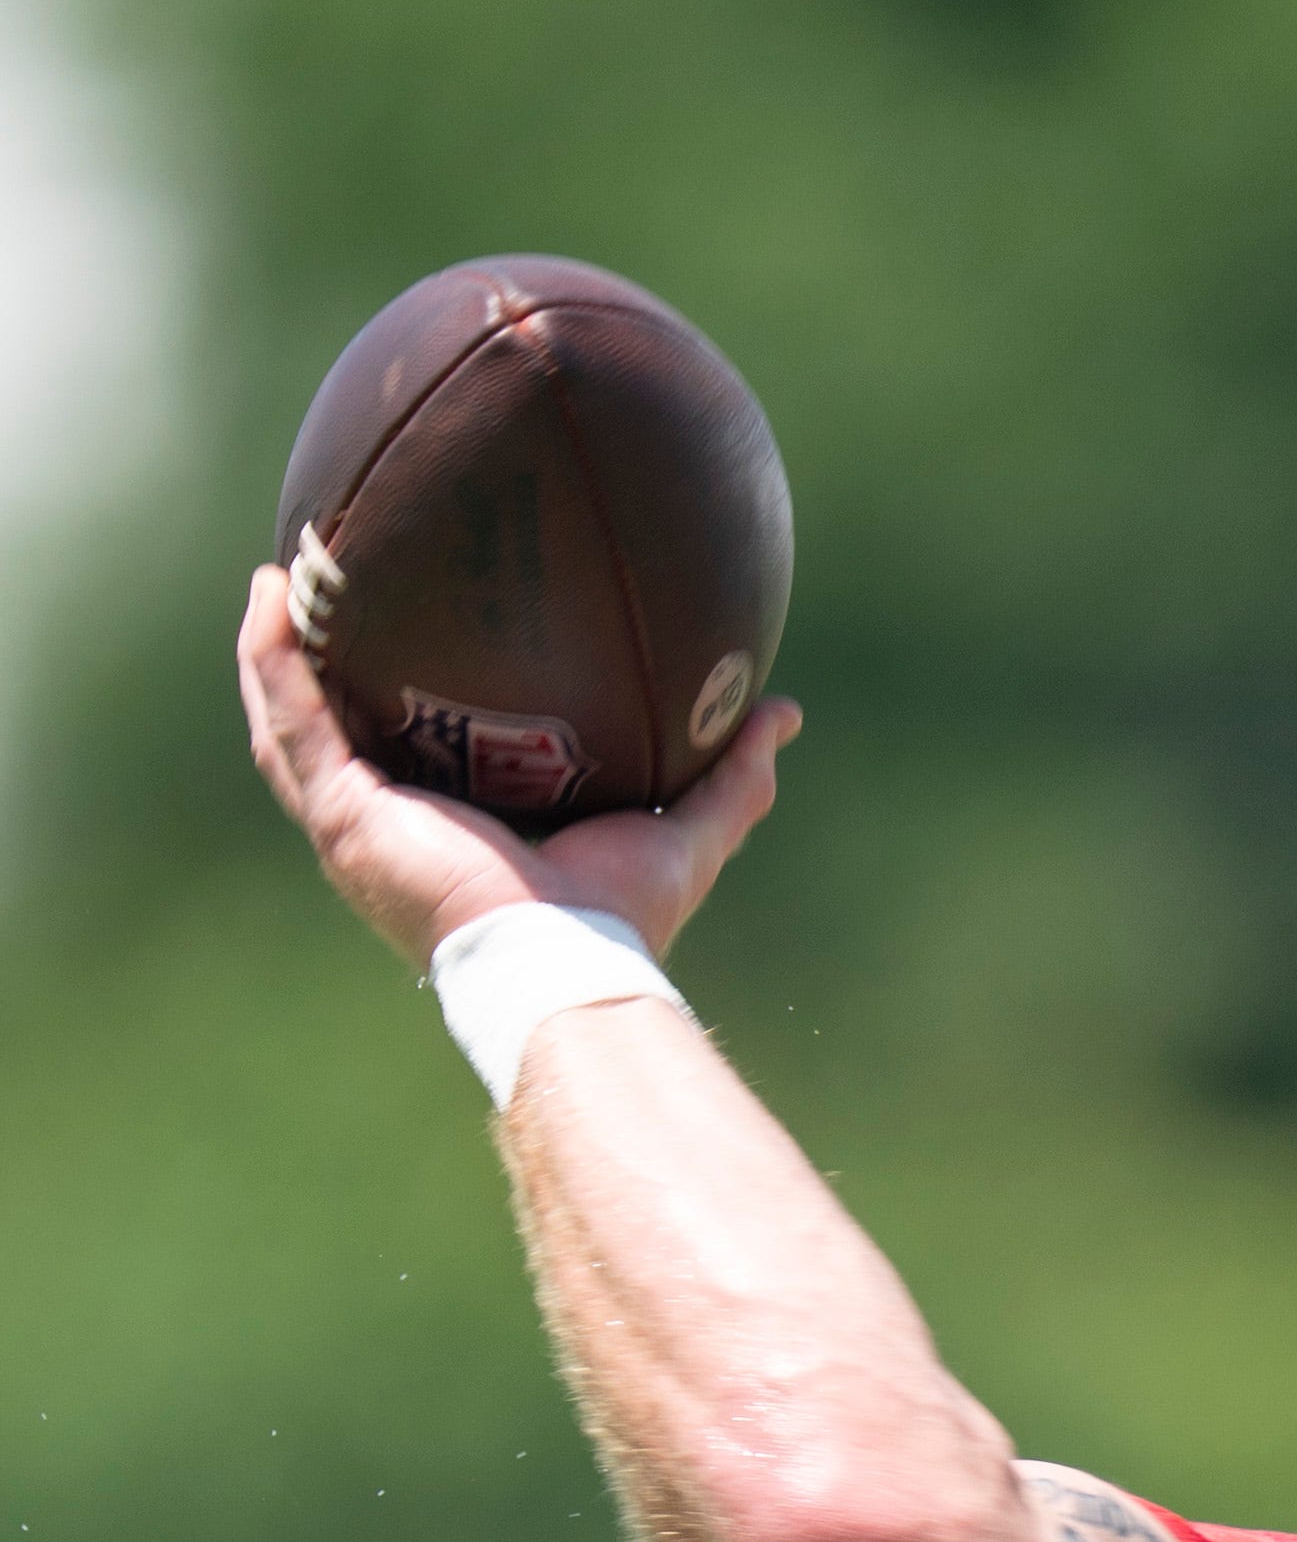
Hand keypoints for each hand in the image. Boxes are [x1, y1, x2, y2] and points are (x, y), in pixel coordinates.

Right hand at [233, 561, 796, 970]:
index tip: (408, 630)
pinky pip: (291, 724)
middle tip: (324, 591)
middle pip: (338, 734)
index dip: (402, 699)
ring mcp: (359, 825)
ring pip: (293, 724)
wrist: (572, 963)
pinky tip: (269, 597)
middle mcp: (396, 830)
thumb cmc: (623, 918)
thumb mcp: (688, 830)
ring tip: (276, 578)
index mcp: (458, 832)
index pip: (416, 755)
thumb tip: (782, 711)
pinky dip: (273, 661)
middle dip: (321, 668)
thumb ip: (732, 774)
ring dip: (277, 652)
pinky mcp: (345, 817)